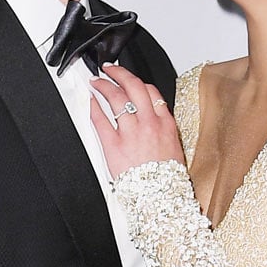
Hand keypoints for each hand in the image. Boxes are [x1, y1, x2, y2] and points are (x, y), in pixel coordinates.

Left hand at [89, 65, 184, 179]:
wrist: (160, 197)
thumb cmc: (167, 177)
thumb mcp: (174, 146)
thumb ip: (163, 128)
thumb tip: (154, 117)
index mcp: (165, 123)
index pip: (151, 92)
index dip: (138, 82)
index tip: (130, 80)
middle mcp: (149, 123)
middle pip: (133, 87)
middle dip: (119, 73)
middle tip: (109, 68)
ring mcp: (131, 133)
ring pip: (115, 99)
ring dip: (103, 86)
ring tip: (96, 82)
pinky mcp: (114, 145)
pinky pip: (101, 120)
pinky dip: (94, 108)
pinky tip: (91, 102)